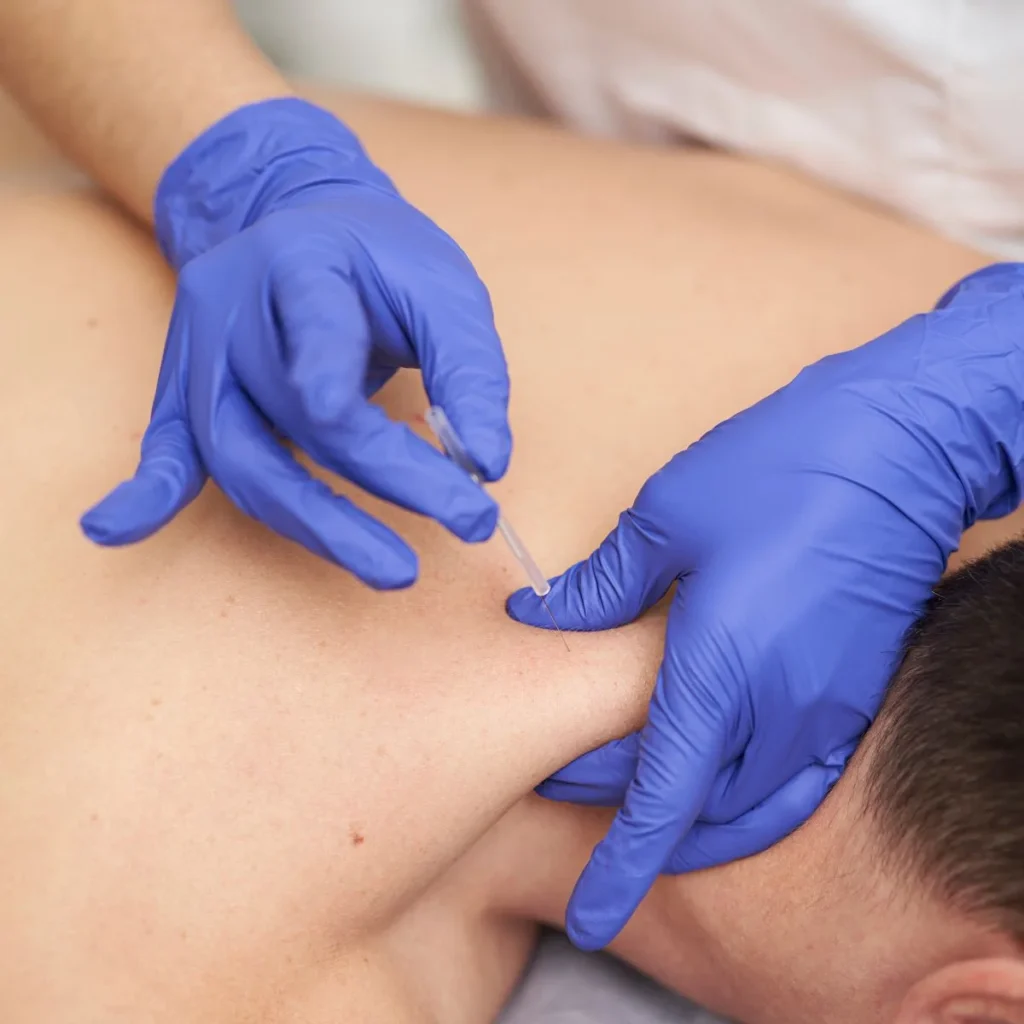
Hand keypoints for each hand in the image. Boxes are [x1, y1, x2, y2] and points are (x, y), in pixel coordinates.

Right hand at [81, 99, 509, 586]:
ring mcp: (199, 351)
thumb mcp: (443, 288)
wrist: (299, 222)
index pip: (323, 333)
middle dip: (385, 479)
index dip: (361, 395)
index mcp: (302, 261)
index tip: (455, 470)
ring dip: (313, 522)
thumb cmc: (380, 259)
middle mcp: (235, 305)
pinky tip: (115, 531)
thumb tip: (487, 465)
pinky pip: (163, 446)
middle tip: (468, 522)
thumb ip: (469, 369)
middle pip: (296, 414)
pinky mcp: (184, 388)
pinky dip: (146, 495)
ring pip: (238, 452)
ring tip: (391, 568)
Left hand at [509, 262, 1023, 948]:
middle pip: (695, 808)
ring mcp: (824, 707)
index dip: (622, 865)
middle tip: (572, 786)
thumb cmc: (777, 470)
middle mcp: (776, 708)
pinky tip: (721, 776)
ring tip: (640, 793)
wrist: (900, 449)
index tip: (590, 913)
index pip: (660, 799)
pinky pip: (796, 778)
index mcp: (719, 669)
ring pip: (750, 805)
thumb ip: (603, 585)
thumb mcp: (667, 516)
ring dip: (695, 816)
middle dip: (634, 819)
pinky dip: (752, 798)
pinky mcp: (853, 693)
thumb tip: (543, 616)